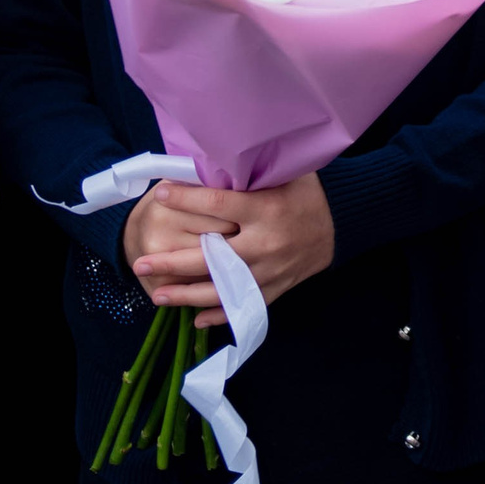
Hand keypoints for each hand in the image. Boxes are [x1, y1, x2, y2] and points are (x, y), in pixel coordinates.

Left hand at [125, 176, 335, 328]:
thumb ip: (250, 174)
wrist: (343, 221)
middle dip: (172, 261)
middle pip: (211, 256)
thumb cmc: (308, 192)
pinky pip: (244, 305)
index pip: (218, 202)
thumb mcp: (285, 174)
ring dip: (187, 294)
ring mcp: (271, 269)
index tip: (160, 195)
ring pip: (222, 287)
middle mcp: (267, 242)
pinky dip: (220, 314)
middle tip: (141, 263)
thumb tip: (207, 165)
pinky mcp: (277, 286)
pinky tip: (194, 318)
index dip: (186, 198)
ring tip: (157, 295)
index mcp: (267, 208)